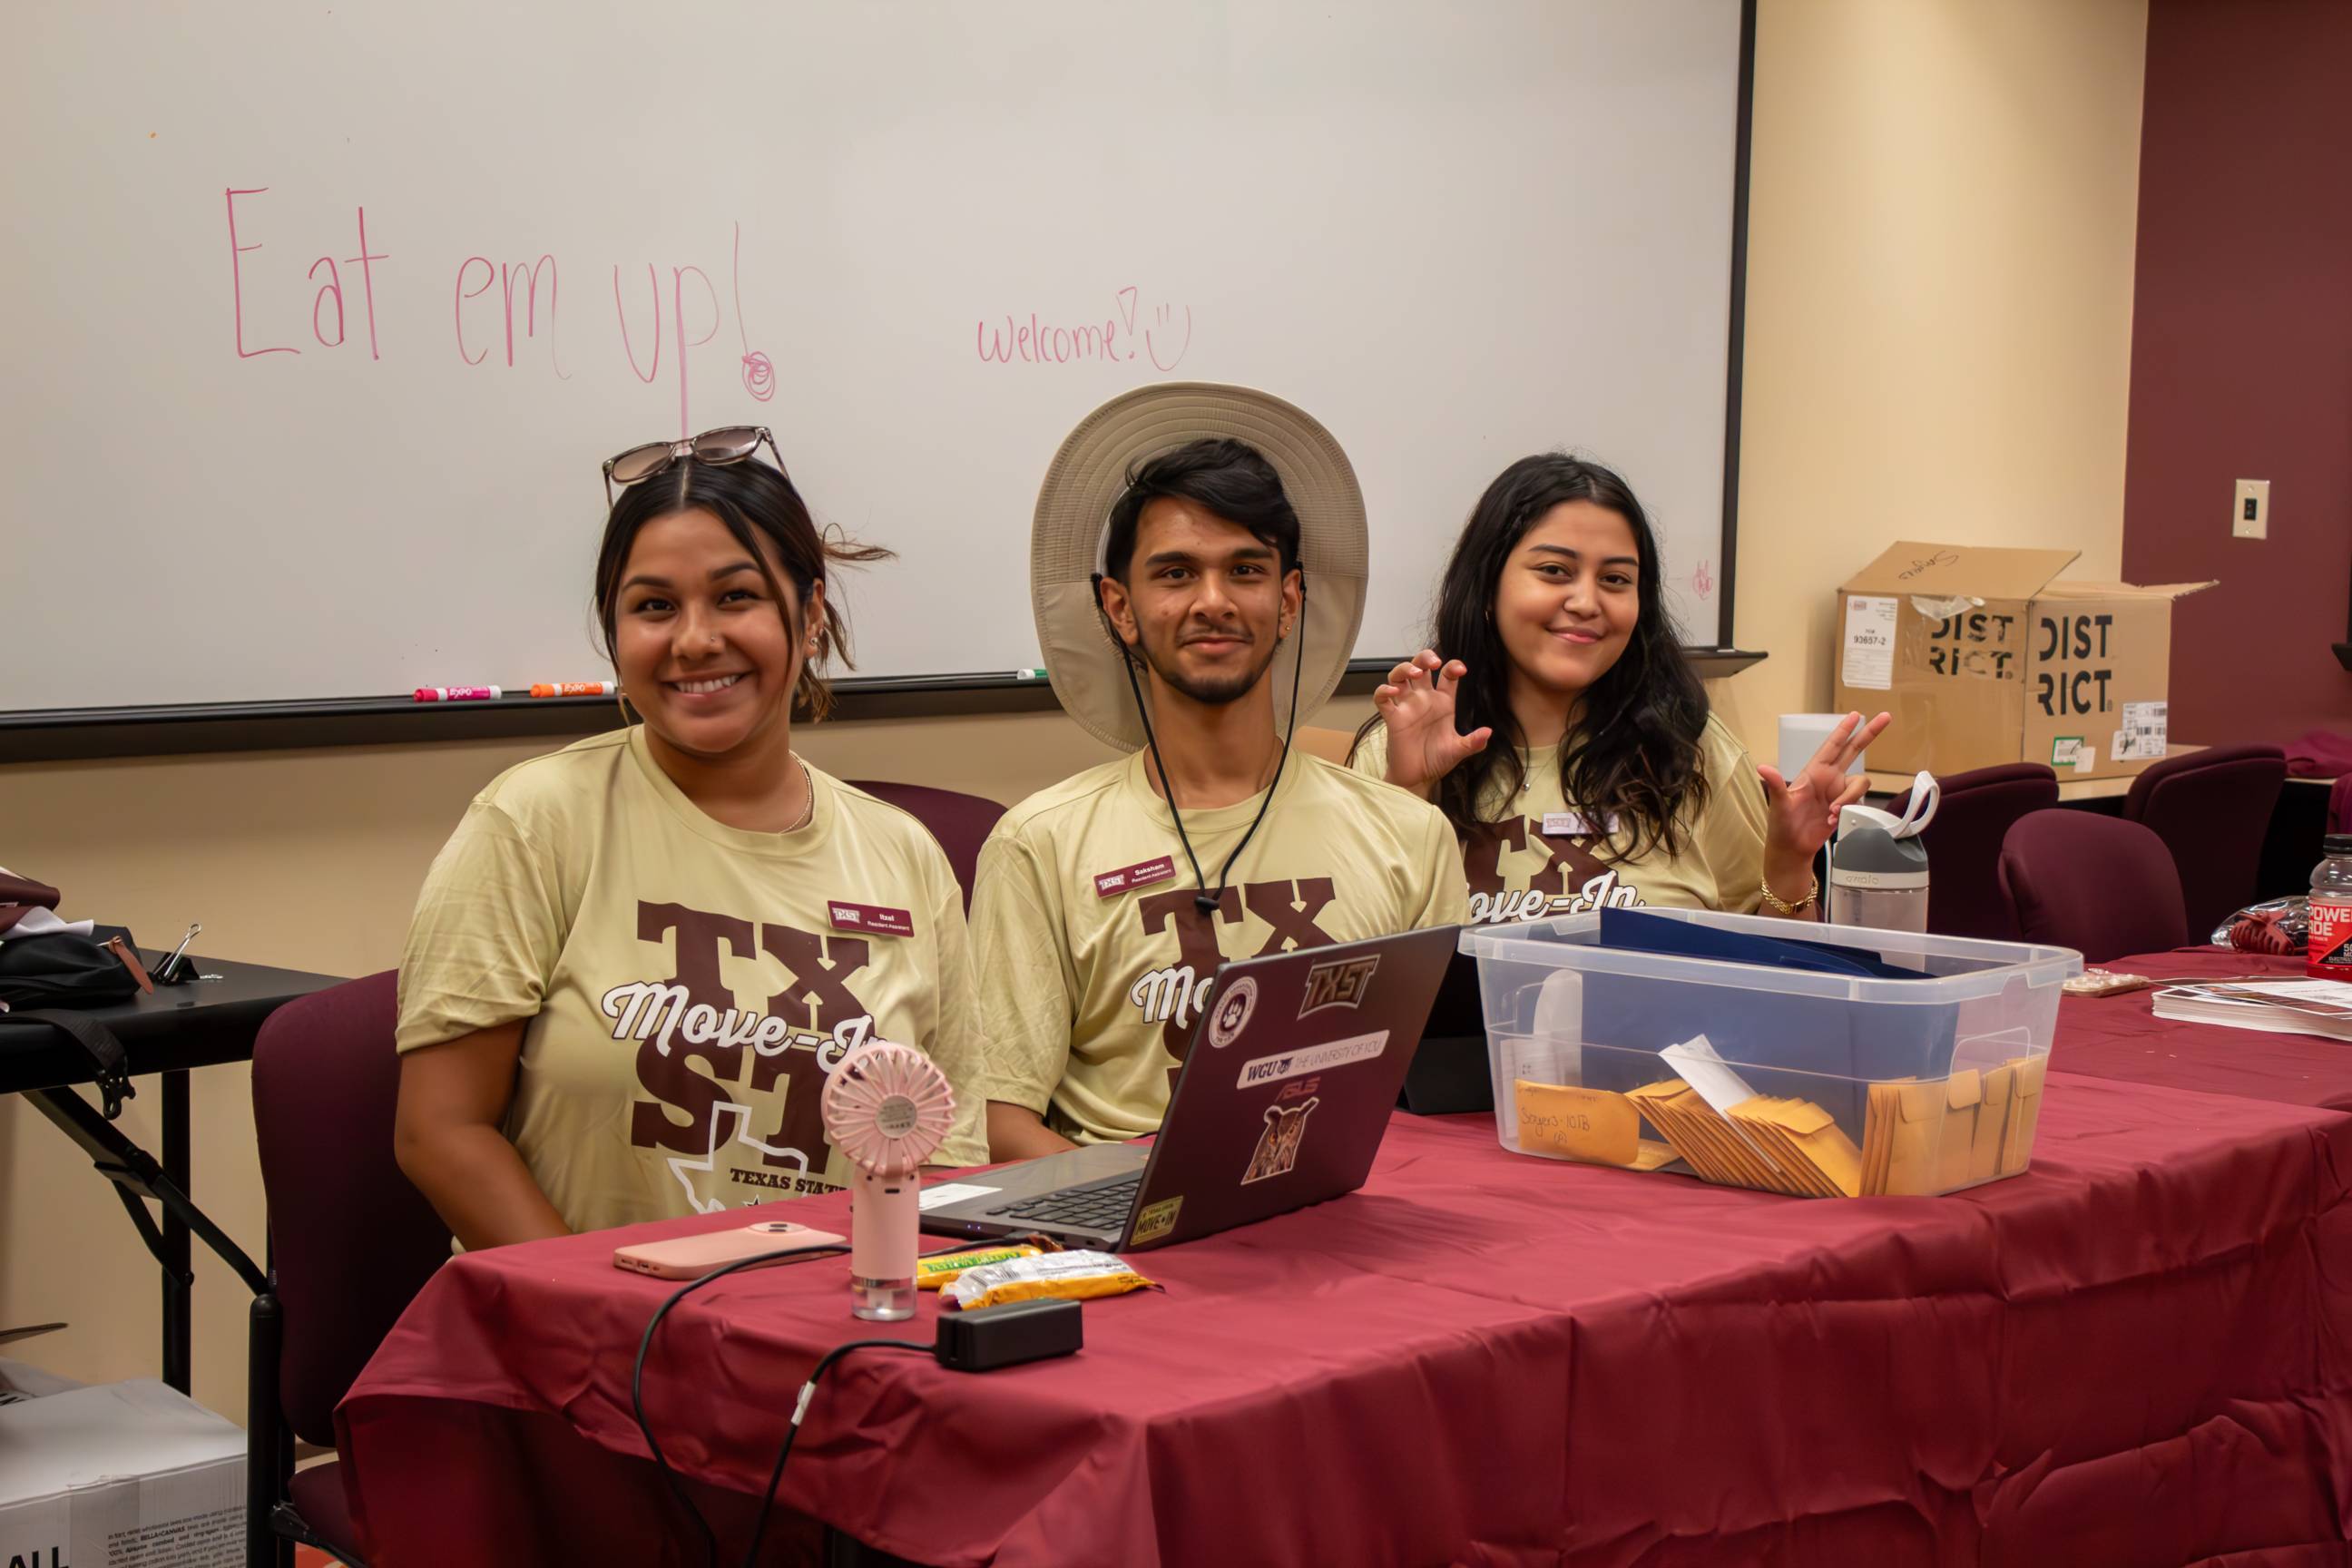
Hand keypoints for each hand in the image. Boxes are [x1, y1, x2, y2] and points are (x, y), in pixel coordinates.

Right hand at [1372, 650, 1491, 792]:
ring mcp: (1406, 707)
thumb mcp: (1459, 750)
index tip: (1460, 670)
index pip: (1447, 675)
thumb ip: (1473, 742)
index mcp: (1443, 702)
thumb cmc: (1436, 760)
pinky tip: (1393, 692)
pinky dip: (1383, 691)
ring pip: (1399, 676)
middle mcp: (1423, 700)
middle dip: (1424, 658)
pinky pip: (1382, 699)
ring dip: (1404, 669)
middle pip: (1420, 667)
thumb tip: (1488, 733)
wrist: (1418, 777)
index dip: (1452, 667)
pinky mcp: (1392, 718)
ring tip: (1414, 673)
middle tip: (1433, 662)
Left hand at [1756, 710, 1890, 870]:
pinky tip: (1832, 821)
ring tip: (1830, 814)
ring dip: (1848, 798)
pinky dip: (1847, 811)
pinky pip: (1858, 802)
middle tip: (1886, 717)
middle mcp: (1829, 778)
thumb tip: (1763, 768)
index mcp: (1814, 771)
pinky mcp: (1846, 807)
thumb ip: (1776, 785)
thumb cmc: (1782, 825)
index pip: (1832, 745)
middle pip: (1854, 751)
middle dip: (1869, 734)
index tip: (1856, 714)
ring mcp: (1839, 793)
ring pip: (1859, 784)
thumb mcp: (1779, 804)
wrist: (1793, 849)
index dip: (1844, 729)